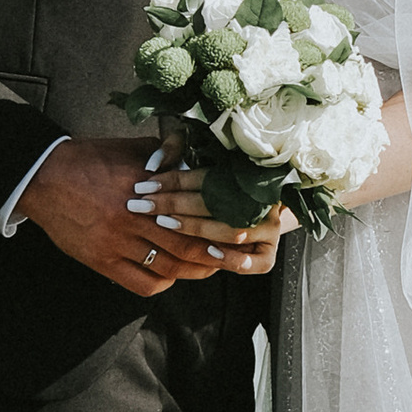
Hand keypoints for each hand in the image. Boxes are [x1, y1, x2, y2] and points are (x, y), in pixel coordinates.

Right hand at [17, 135, 227, 295]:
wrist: (44, 177)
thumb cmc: (89, 160)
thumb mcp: (131, 149)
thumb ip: (164, 154)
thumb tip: (192, 160)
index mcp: (145, 187)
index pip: (191, 212)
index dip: (216, 225)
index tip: (234, 229)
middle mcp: (133, 217)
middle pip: (186, 244)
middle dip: (212, 253)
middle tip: (231, 254)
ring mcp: (117, 242)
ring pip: (167, 266)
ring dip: (192, 270)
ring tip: (208, 267)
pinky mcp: (101, 260)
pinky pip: (140, 282)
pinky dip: (161, 283)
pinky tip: (170, 276)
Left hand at [129, 158, 296, 279]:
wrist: (264, 210)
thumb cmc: (225, 185)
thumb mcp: (203, 156)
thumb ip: (177, 149)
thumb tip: (153, 163)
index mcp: (248, 175)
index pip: (205, 177)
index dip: (171, 181)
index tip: (143, 186)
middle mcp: (260, 202)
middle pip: (215, 203)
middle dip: (174, 204)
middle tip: (142, 206)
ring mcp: (268, 229)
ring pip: (233, 231)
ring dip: (196, 228)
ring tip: (165, 223)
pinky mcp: (269, 254)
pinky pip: (255, 262)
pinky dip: (232, 260)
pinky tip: (208, 253)